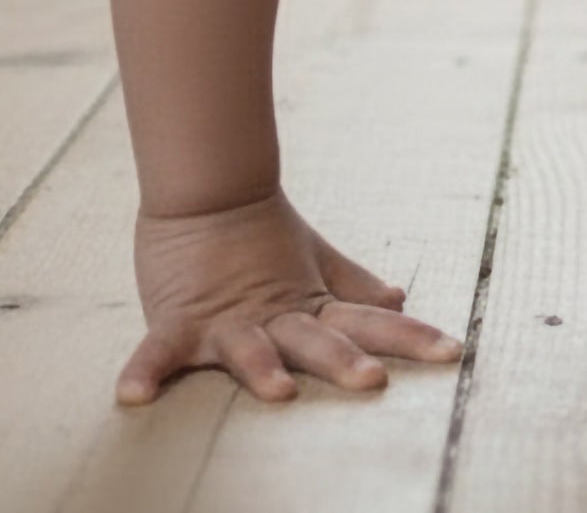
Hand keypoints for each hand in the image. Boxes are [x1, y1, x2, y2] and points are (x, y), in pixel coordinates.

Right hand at [118, 188, 462, 406]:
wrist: (209, 190)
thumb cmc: (261, 236)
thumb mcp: (312, 263)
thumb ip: (352, 284)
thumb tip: (398, 298)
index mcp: (311, 304)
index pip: (369, 323)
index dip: (411, 337)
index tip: (454, 351)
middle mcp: (276, 314)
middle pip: (316, 340)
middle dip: (344, 361)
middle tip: (374, 379)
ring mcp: (227, 318)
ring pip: (248, 348)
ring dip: (261, 369)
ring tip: (279, 391)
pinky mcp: (179, 318)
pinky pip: (158, 350)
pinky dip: (145, 370)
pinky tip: (132, 396)